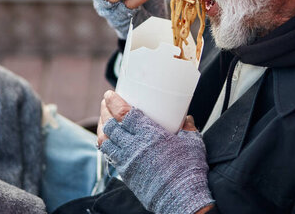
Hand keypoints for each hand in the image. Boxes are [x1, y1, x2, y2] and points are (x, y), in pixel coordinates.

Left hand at [97, 90, 214, 213]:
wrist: (182, 199)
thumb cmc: (189, 170)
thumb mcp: (192, 142)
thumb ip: (187, 127)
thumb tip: (186, 118)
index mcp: (150, 134)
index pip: (123, 113)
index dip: (113, 102)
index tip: (110, 94)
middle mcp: (135, 146)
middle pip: (110, 125)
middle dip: (105, 111)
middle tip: (106, 103)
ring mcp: (128, 161)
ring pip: (105, 141)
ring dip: (102, 128)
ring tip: (105, 120)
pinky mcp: (126, 173)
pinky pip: (109, 156)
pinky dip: (107, 145)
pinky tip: (110, 141)